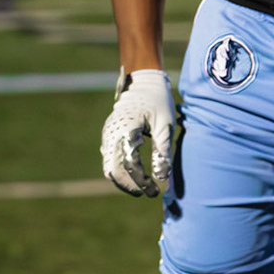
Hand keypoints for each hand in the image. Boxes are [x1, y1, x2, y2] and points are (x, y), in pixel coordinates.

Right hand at [100, 68, 176, 196]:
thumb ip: (163, 151)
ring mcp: (107, 135)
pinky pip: (109, 160)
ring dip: (124, 182)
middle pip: (115, 170)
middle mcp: (112, 133)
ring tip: (142, 188)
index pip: (131, 164)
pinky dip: (120, 172)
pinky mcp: (108, 136)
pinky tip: (135, 177)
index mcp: (127, 128)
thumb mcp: (166, 125)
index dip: (142, 181)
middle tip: (149, 193)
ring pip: (109, 168)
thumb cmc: (158, 101)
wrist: (143, 80)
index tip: (155, 191)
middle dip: (131, 186)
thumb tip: (162, 178)